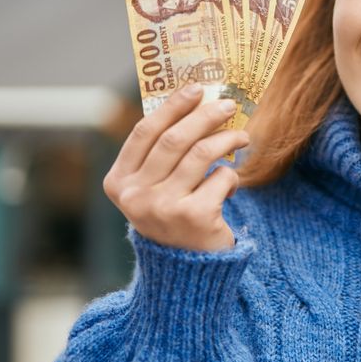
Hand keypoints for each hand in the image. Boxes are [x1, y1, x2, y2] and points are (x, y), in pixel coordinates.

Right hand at [103, 83, 249, 250]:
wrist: (187, 272)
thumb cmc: (173, 217)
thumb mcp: (156, 188)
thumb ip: (163, 154)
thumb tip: (195, 103)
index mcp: (118, 183)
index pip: (144, 132)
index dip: (171, 106)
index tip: (195, 89)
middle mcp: (135, 196)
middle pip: (174, 139)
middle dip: (205, 115)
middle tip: (227, 104)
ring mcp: (163, 207)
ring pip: (201, 154)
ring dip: (227, 138)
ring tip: (242, 135)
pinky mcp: (194, 216)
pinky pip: (220, 177)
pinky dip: (231, 175)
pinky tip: (231, 183)